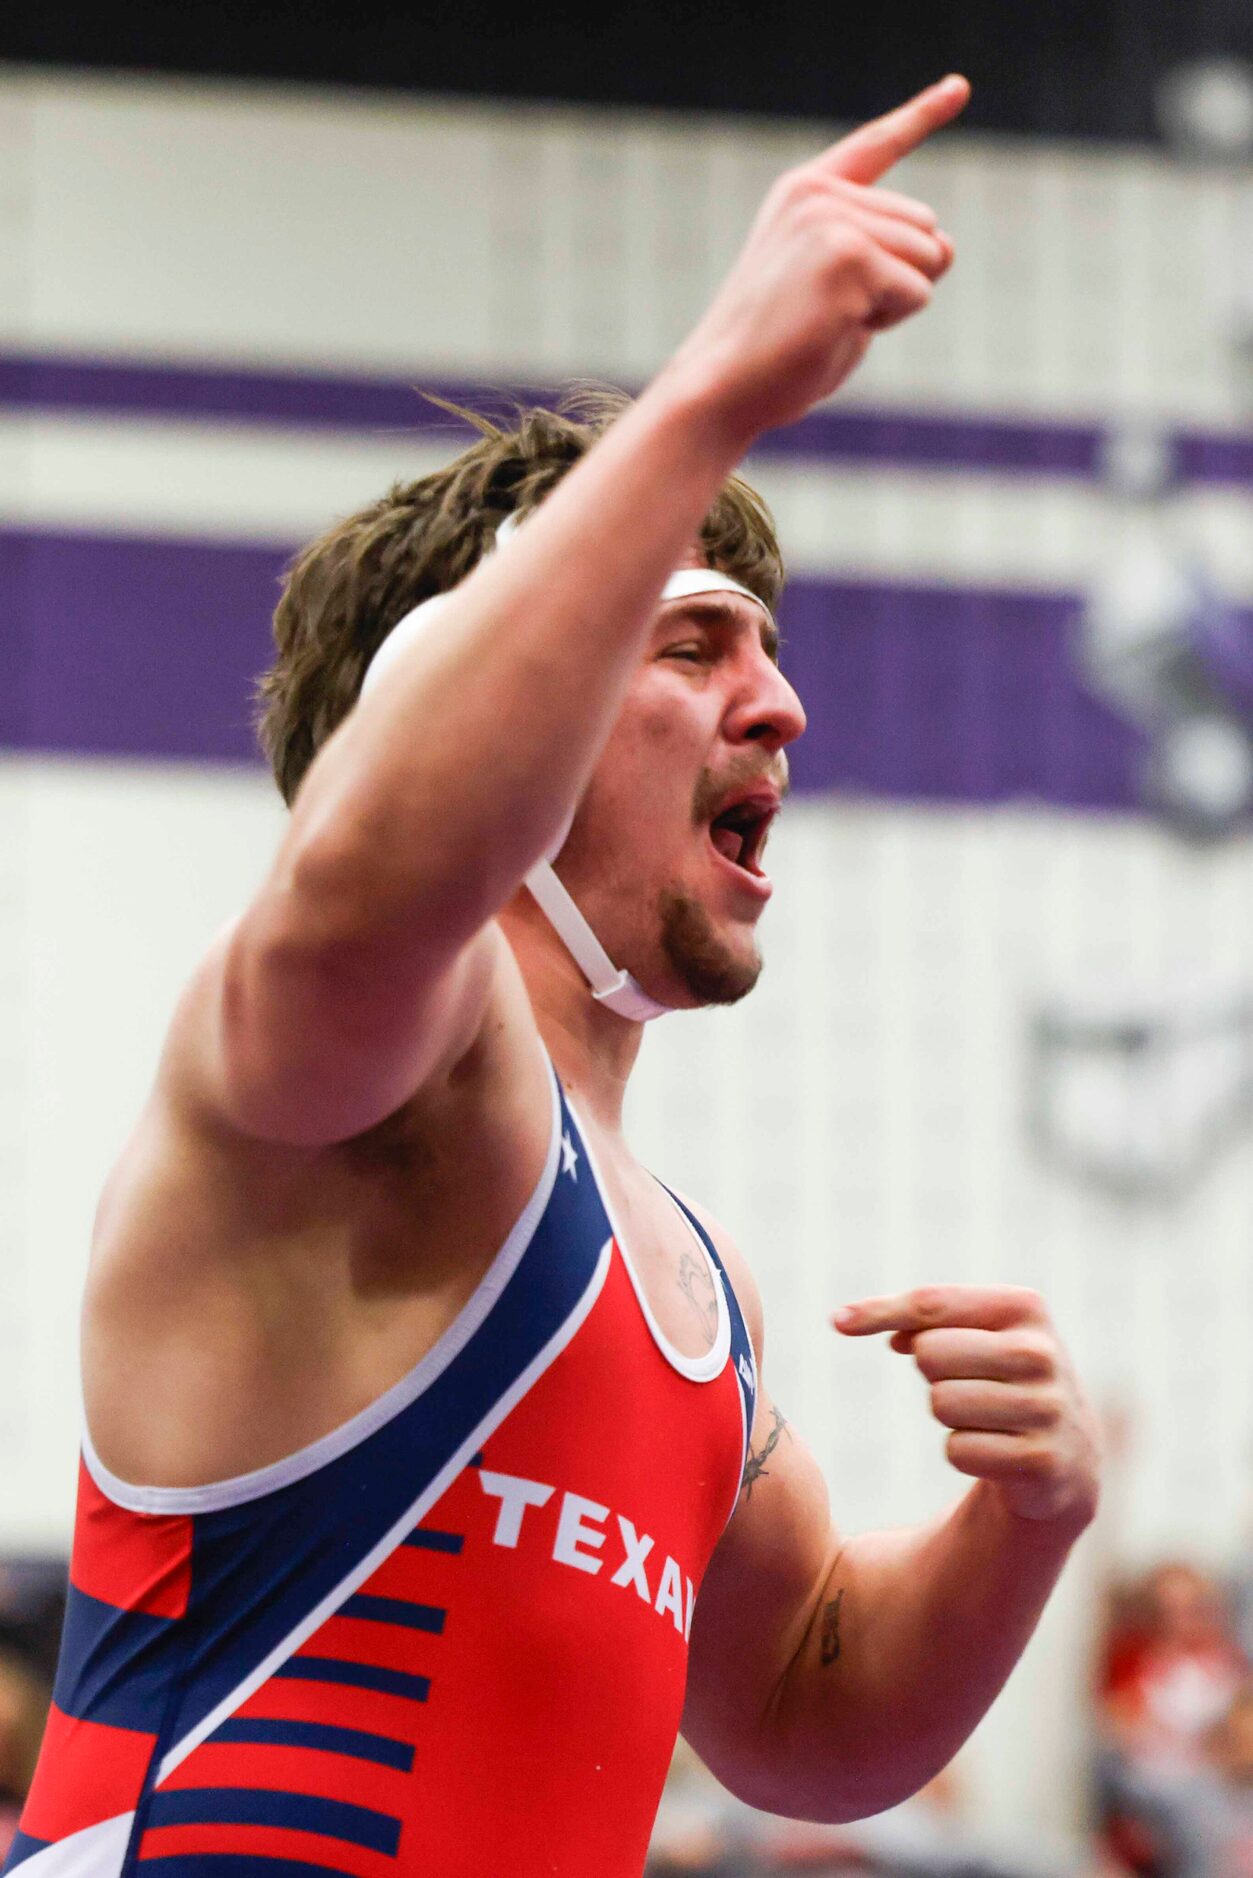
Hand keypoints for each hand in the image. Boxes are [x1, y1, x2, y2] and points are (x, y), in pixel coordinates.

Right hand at [668, 75, 969, 447]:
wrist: (724, 386)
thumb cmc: (778, 350)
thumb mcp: (833, 286)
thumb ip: (885, 254)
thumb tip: (947, 245)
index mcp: (806, 192)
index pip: (876, 146)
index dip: (923, 114)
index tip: (961, 87)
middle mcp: (820, 194)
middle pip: (924, 226)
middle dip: (899, 277)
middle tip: (830, 309)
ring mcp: (833, 221)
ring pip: (929, 258)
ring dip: (896, 302)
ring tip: (831, 318)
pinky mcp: (849, 257)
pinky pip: (918, 293)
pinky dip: (889, 322)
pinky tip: (835, 328)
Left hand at [833, 1286, 1100, 1530]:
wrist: (1069, 1450)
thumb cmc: (1000, 1374)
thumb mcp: (973, 1331)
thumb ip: (917, 1317)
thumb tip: (846, 1318)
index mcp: (1024, 1307)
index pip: (931, 1302)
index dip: (879, 1311)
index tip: (837, 1321)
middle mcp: (1041, 1353)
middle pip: (930, 1354)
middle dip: (932, 1371)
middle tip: (965, 1381)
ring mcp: (1047, 1407)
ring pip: (941, 1403)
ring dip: (949, 1414)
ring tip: (985, 1415)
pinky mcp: (1042, 1460)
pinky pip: (958, 1450)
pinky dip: (963, 1451)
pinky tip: (996, 1449)